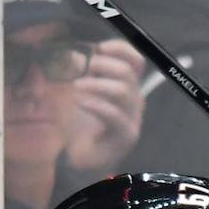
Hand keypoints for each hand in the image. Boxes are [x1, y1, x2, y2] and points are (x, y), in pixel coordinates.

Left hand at [67, 39, 146, 171]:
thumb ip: (77, 73)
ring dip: (96, 84)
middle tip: (80, 68)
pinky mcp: (125, 136)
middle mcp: (133, 101)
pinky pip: (114, 114)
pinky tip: (79, 103)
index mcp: (125, 87)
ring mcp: (132, 119)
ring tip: (75, 87)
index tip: (97, 48)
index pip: (135, 61)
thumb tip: (72, 55)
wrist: (78, 160)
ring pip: (123, 91)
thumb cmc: (77, 125)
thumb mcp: (76, 91)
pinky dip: (94, 104)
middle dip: (102, 65)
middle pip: (128, 73)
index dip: (120, 49)